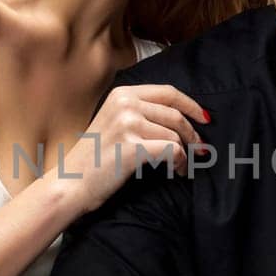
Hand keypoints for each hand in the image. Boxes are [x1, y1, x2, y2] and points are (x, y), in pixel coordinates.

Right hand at [62, 84, 207, 211]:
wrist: (70, 183)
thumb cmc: (94, 159)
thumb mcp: (113, 122)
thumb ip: (140, 113)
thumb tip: (181, 119)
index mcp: (122, 94)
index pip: (168, 92)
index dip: (191, 105)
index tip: (204, 118)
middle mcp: (125, 104)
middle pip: (176, 114)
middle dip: (193, 134)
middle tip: (200, 150)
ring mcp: (128, 124)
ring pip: (175, 135)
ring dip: (185, 153)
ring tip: (182, 166)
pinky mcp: (132, 147)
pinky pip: (172, 151)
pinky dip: (179, 162)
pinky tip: (176, 171)